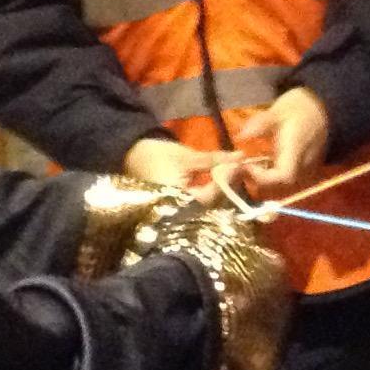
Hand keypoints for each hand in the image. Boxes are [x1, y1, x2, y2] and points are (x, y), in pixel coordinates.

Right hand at [122, 136, 240, 203]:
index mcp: (176, 201)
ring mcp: (175, 214)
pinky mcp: (174, 212)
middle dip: (224, 188)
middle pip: (208, 205)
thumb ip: (214, 160)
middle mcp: (176, 214)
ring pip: (203, 206)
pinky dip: (206, 195)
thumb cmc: (156, 155)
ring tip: (229, 174)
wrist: (129, 155)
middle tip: (237, 169)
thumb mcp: (187, 156)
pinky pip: (195, 206)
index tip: (239, 165)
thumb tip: (240, 156)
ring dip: (217, 191)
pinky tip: (216, 183)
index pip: (209, 195)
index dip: (226, 181)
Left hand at [235, 87, 329, 197]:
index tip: (245, 165)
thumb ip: (261, 123)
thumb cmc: (301, 107)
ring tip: (250, 166)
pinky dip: (273, 178)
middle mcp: (305, 165)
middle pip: (281, 187)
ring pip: (284, 187)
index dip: (262, 177)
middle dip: (259, 181)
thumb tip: (242, 136)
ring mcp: (307, 170)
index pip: (283, 176)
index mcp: (297, 150)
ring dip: (265, 181)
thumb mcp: (279, 110)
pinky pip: (288, 182)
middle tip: (242, 167)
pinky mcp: (306, 172)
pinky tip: (263, 166)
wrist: (326, 110)